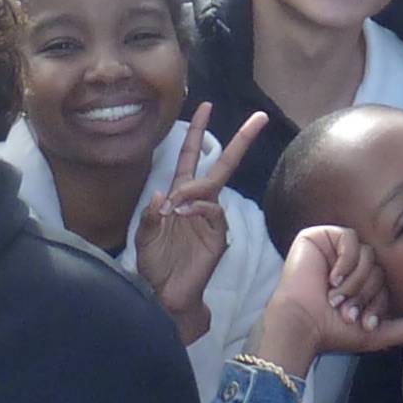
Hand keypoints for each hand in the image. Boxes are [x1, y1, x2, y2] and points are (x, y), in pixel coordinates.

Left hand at [134, 106, 267, 344]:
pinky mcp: (218, 237)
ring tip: (176, 205)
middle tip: (259, 117)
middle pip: (221, 165)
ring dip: (194, 189)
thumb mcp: (143, 236)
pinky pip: (215, 212)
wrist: (165, 295)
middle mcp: (198, 203)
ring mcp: (211, 219)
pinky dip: (200, 208)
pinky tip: (185, 214)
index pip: (191, 157)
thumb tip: (163, 195)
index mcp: (179, 196)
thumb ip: (150, 215)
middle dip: (239, 141)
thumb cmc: (154, 265)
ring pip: (213, 188)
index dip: (197, 133)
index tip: (204, 107)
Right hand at [249, 227, 402, 377]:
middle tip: (346, 311)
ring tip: (335, 297)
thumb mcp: (382, 333)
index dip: (378, 302)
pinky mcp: (322, 236)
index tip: (362, 322)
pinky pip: (349, 238)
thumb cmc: (335, 331)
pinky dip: (344, 261)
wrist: (302, 323)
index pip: (388, 282)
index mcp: (366, 282)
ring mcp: (337, 249)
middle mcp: (352, 264)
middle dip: (365, 293)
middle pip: (380, 266)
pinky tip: (330, 278)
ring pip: (367, 252)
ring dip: (354, 281)